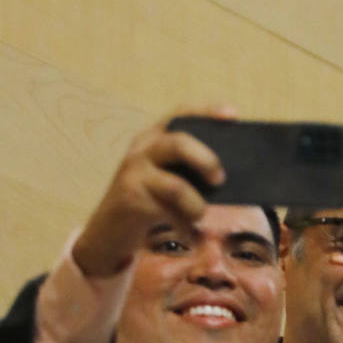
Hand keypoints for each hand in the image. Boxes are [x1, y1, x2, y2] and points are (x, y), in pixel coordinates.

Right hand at [72, 104, 235, 276]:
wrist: (109, 229)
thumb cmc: (148, 201)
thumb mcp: (166, 177)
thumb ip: (188, 170)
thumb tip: (227, 178)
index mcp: (153, 139)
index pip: (180, 115)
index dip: (207, 111)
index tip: (233, 115)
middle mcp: (142, 150)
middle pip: (179, 143)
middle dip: (206, 161)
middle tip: (220, 180)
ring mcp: (134, 173)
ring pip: (176, 186)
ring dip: (196, 205)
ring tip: (199, 214)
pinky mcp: (132, 199)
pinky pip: (169, 212)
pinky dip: (183, 223)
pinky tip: (186, 231)